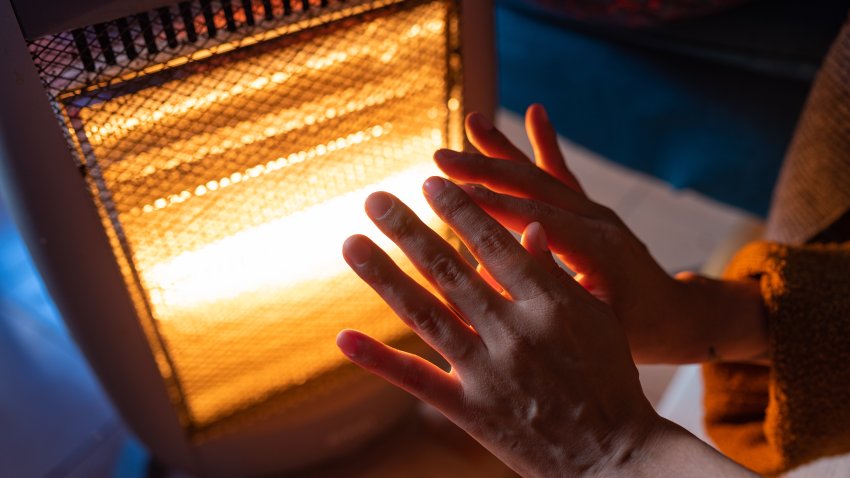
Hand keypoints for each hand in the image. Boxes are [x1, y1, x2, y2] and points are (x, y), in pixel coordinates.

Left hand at [337, 178, 662, 476]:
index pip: (494, 244)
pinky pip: (418, 380)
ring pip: (426, 314)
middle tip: (374, 198)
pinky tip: (344, 336)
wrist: (616, 456)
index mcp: (549, 305)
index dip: (458, 210)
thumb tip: (527, 227)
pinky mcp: (470, 411)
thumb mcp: (596, 317)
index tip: (429, 182)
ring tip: (351, 242)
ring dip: (384, 276)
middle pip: (449, 270)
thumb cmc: (610, 379)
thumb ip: (555, 274)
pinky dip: (379, 358)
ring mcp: (488, 373)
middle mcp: (514, 333)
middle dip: (407, 230)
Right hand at [435, 105, 766, 363]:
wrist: (677, 318)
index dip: (489, 204)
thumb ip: (552, 293)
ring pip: (542, 175)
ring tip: (473, 121)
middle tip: (439, 156)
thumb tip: (496, 265)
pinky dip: (545, 144)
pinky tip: (535, 113)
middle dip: (484, 170)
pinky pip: (562, 174)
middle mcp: (597, 221)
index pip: (534, 218)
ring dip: (504, 150)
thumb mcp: (595, 325)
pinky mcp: (592, 210)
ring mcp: (596, 211)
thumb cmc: (637, 333)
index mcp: (598, 249)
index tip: (448, 190)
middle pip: (533, 187)